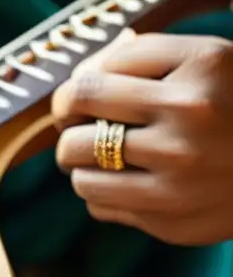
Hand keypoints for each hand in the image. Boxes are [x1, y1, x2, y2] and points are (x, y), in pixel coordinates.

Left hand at [52, 29, 232, 245]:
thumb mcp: (209, 63)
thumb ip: (143, 59)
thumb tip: (79, 73)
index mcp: (201, 67)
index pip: (92, 78)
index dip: (75, 89)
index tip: (80, 99)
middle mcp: (192, 117)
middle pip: (76, 118)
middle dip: (68, 123)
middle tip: (79, 127)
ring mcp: (181, 173)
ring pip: (79, 171)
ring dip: (80, 165)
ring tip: (104, 158)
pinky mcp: (173, 218)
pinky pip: (100, 206)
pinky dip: (103, 196)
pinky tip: (132, 185)